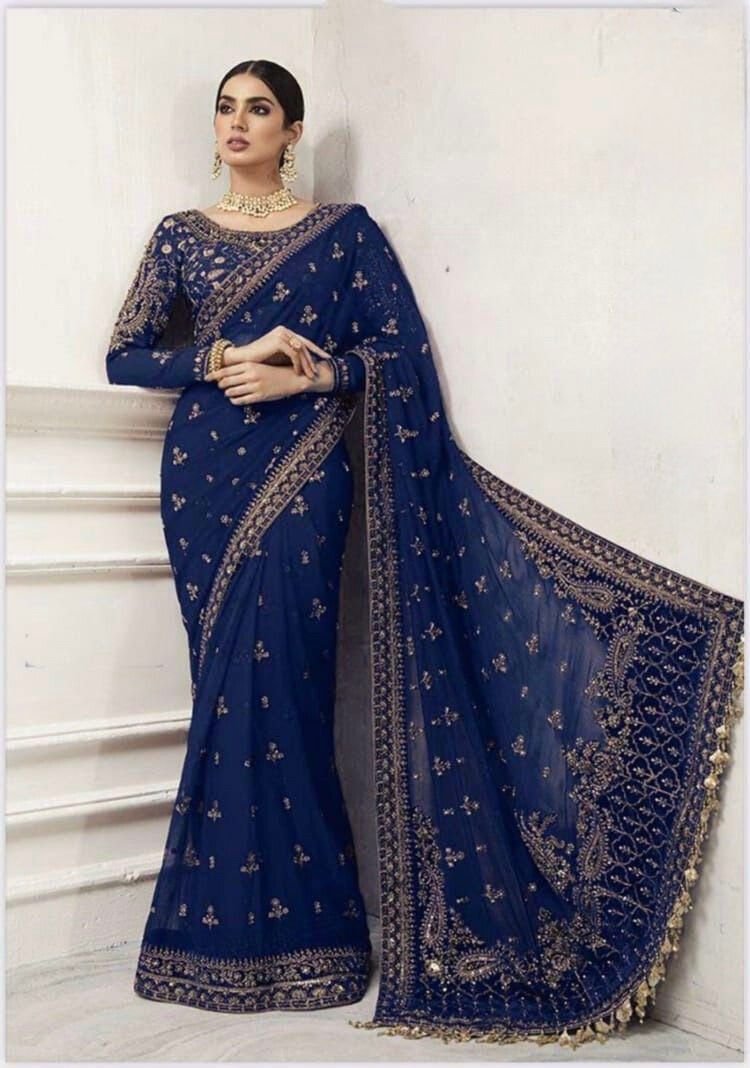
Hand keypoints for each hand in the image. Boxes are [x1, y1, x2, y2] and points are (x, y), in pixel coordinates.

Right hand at [205, 325, 331, 384]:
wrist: (244, 360)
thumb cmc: (261, 360)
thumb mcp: (280, 357)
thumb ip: (292, 357)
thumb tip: (308, 364)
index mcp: (286, 333)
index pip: (304, 342)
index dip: (317, 350)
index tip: (327, 358)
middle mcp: (285, 331)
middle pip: (304, 346)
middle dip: (312, 360)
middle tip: (317, 372)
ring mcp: (281, 334)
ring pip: (300, 350)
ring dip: (306, 364)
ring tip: (310, 375)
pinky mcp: (278, 340)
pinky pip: (293, 353)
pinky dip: (297, 364)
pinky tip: (298, 372)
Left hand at [212, 361, 317, 404]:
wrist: (293, 378)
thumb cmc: (275, 370)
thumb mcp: (259, 365)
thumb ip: (245, 367)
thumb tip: (228, 371)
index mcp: (249, 364)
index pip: (226, 370)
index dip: (214, 375)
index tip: (206, 378)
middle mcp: (250, 375)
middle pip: (226, 381)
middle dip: (220, 385)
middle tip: (218, 386)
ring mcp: (255, 386)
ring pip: (232, 392)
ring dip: (228, 393)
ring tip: (227, 393)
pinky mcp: (260, 396)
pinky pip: (241, 400)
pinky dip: (235, 400)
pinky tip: (234, 400)